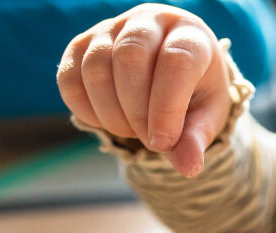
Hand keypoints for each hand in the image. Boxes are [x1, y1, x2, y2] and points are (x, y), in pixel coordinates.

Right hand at [57, 3, 231, 177]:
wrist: (172, 73)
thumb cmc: (195, 92)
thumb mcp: (207, 116)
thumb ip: (197, 138)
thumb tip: (188, 168)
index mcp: (189, 34)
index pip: (176, 61)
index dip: (166, 107)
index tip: (163, 144)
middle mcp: (148, 21)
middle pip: (130, 57)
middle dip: (138, 112)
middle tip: (151, 141)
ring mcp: (110, 28)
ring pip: (96, 67)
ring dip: (112, 113)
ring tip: (133, 132)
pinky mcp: (81, 45)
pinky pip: (69, 78)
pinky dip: (85, 110)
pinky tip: (107, 123)